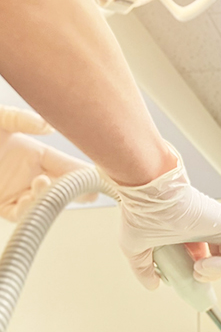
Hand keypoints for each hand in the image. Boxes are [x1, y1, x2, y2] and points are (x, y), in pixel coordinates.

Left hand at [0, 106, 97, 220]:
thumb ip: (20, 118)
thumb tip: (48, 125)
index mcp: (32, 152)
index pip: (66, 164)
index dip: (83, 171)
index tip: (99, 175)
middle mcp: (26, 173)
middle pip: (60, 185)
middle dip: (76, 189)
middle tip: (90, 191)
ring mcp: (13, 190)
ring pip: (42, 200)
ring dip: (48, 196)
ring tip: (44, 183)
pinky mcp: (0, 204)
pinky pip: (20, 212)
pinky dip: (29, 208)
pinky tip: (30, 196)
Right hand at [108, 144, 220, 289]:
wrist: (150, 196)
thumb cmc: (141, 214)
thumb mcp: (136, 248)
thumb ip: (143, 268)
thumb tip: (152, 285)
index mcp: (186, 232)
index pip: (198, 258)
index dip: (190, 273)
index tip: (179, 278)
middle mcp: (204, 228)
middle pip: (215, 260)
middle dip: (204, 276)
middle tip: (191, 277)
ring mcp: (218, 226)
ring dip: (214, 273)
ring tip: (197, 271)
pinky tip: (204, 266)